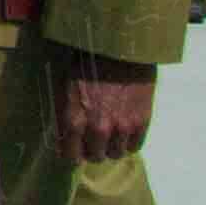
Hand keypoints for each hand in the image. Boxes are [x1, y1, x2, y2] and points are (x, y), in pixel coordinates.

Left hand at [53, 47, 155, 164]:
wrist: (119, 47)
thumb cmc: (85, 63)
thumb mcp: (64, 89)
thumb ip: (64, 116)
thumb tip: (63, 139)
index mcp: (73, 119)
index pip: (70, 156)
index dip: (71, 153)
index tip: (74, 148)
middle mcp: (98, 128)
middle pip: (95, 157)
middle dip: (92, 150)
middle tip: (93, 138)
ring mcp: (122, 126)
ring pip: (115, 154)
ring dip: (111, 146)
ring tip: (110, 132)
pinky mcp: (142, 121)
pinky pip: (134, 146)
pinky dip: (129, 142)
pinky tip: (125, 129)